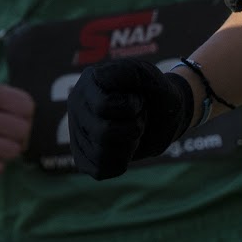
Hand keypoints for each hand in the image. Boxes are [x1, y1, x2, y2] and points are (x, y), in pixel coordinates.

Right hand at [67, 59, 193, 180]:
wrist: (166, 115)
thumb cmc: (154, 93)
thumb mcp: (148, 75)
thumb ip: (127, 72)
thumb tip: (98, 77)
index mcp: (89, 81)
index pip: (104, 106)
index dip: (132, 107)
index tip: (140, 98)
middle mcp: (76, 106)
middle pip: (103, 133)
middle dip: (133, 127)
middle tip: (140, 117)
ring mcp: (77, 132)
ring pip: (102, 153)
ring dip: (129, 144)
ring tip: (132, 130)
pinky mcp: (82, 158)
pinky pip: (102, 169)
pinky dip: (123, 161)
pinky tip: (125, 146)